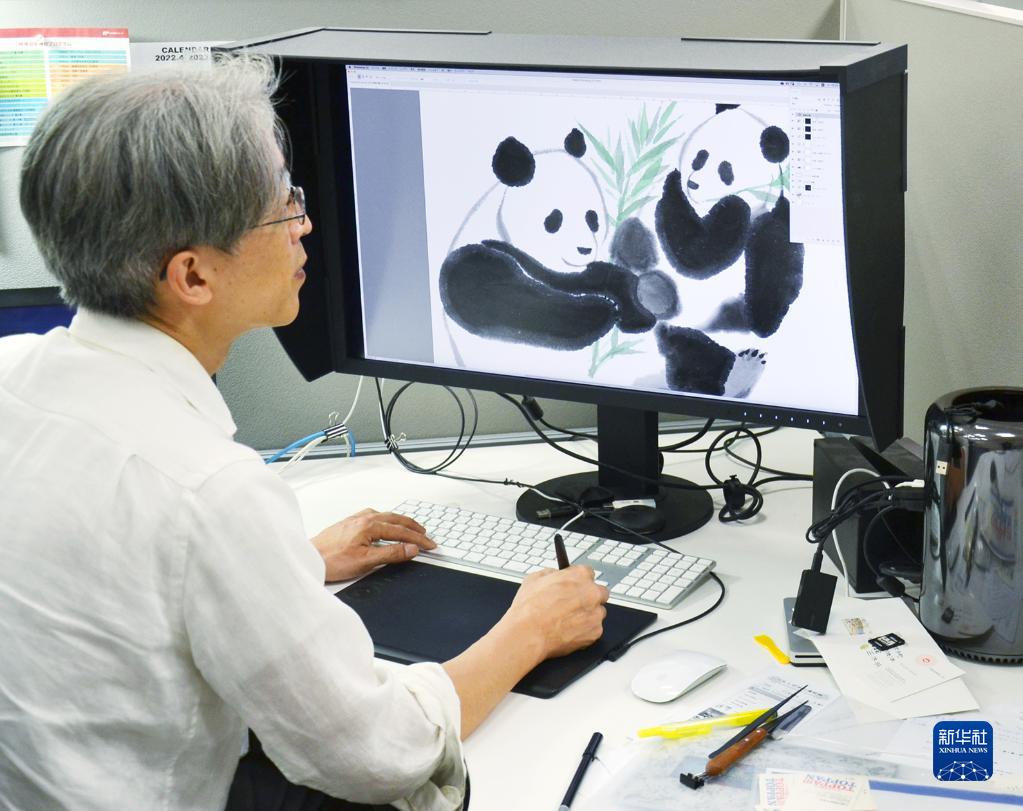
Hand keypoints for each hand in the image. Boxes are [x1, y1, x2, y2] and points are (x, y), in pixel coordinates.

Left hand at [311, 508, 435, 581]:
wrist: (310, 558)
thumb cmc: (332, 561)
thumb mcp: (366, 561)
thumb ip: (391, 554)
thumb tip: (411, 549)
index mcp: (370, 526)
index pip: (401, 531)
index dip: (418, 539)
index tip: (429, 544)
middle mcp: (363, 518)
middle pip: (396, 519)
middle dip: (413, 527)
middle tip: (425, 534)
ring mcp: (355, 519)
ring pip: (385, 516)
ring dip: (400, 521)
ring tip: (410, 527)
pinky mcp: (349, 523)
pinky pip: (374, 516)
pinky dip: (386, 519)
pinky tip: (384, 524)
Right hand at [505, 566, 608, 659]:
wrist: (528, 634)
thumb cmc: (529, 609)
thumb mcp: (534, 579)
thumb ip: (551, 574)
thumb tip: (554, 575)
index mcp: (579, 576)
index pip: (588, 572)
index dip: (579, 580)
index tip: (575, 586)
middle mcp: (591, 593)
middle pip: (600, 592)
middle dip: (589, 597)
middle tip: (574, 604)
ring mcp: (595, 613)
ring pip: (598, 612)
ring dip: (587, 614)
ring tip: (568, 620)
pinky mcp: (595, 632)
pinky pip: (594, 629)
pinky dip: (585, 631)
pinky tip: (569, 630)